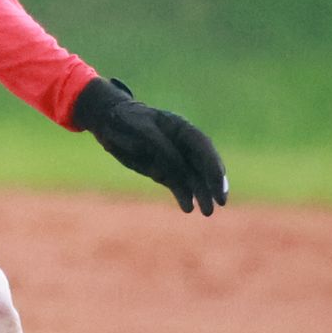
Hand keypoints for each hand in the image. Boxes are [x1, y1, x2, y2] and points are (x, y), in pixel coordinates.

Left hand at [70, 77, 227, 215]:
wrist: (109, 122)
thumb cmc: (126, 120)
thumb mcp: (140, 129)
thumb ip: (160, 145)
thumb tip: (178, 164)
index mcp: (181, 129)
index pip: (204, 147)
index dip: (213, 165)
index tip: (219, 182)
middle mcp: (182, 145)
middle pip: (204, 165)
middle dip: (214, 184)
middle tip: (221, 202)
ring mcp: (175, 159)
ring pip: (193, 178)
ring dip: (201, 195)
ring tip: (207, 212)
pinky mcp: (164, 172)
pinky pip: (177, 185)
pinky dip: (183, 196)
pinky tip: (188, 208)